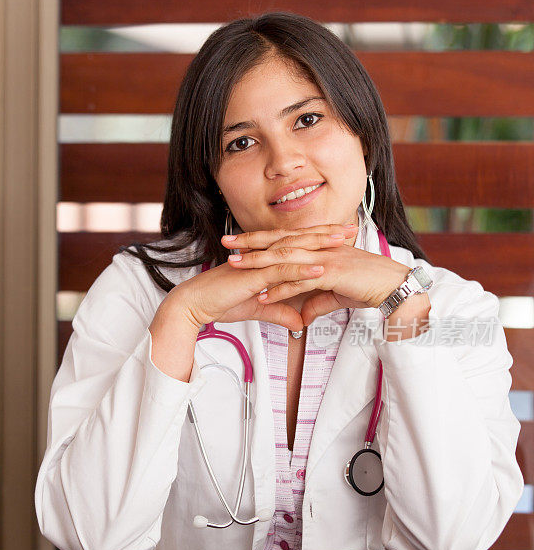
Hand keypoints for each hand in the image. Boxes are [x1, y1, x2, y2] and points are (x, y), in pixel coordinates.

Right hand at [168, 224, 359, 332]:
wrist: (196, 304)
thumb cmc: (220, 302)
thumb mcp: (258, 309)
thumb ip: (281, 312)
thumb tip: (300, 322)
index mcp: (264, 259)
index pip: (296, 244)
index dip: (319, 238)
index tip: (342, 235)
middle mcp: (263, 256)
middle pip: (299, 240)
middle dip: (326, 233)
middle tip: (352, 227)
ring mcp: (258, 264)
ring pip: (293, 251)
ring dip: (319, 245)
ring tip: (342, 241)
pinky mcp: (253, 276)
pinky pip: (280, 271)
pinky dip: (301, 269)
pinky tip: (320, 268)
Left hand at [222, 226, 409, 325]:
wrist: (394, 288)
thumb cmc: (369, 287)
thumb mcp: (336, 296)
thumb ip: (316, 302)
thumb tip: (301, 316)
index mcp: (319, 247)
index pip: (284, 240)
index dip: (260, 240)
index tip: (238, 242)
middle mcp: (320, 248)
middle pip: (278, 242)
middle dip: (250, 243)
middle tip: (226, 243)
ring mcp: (325, 259)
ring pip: (285, 258)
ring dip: (258, 262)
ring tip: (236, 266)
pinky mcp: (332, 274)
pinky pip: (301, 281)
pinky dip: (282, 289)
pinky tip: (265, 296)